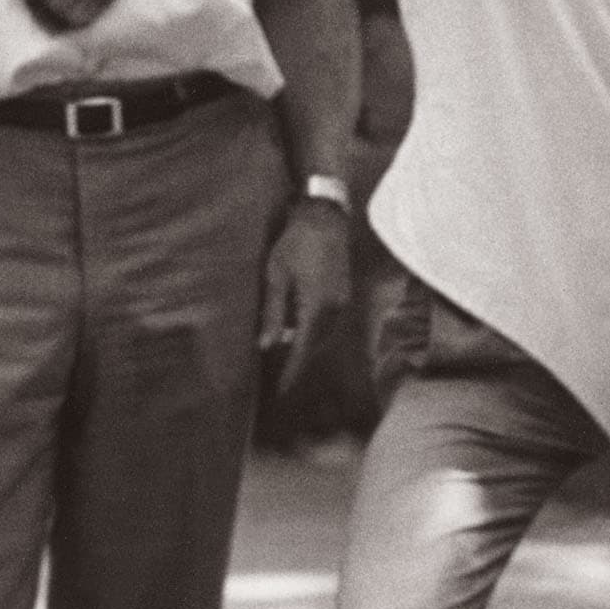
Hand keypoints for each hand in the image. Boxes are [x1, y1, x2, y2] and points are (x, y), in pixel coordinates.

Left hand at [257, 199, 352, 392]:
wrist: (325, 217)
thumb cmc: (295, 243)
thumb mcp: (276, 277)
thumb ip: (273, 313)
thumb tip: (266, 346)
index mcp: (317, 307)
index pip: (302, 349)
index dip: (291, 372)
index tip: (281, 392)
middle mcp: (335, 309)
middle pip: (315, 346)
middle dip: (297, 363)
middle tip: (279, 379)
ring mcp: (342, 301)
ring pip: (322, 335)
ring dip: (306, 347)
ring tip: (286, 359)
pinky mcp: (344, 294)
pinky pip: (328, 323)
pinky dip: (313, 333)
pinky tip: (299, 332)